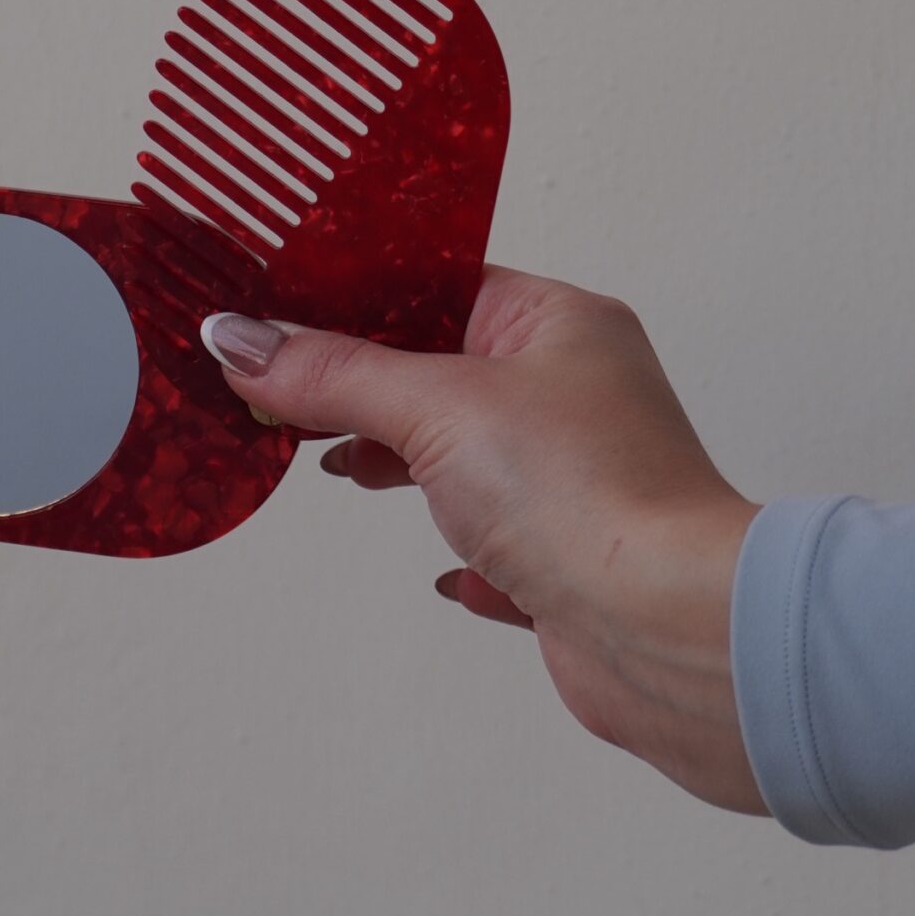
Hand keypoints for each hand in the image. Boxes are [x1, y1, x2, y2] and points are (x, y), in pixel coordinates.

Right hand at [202, 270, 767, 817]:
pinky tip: (443, 571)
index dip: (351, 297)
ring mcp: (575, 480)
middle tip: (274, 390)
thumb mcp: (436, 408)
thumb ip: (334, 374)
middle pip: (442, 369)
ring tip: (329, 462)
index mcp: (561, 325)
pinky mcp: (571, 563)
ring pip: (464, 456)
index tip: (270, 310)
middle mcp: (575, 393)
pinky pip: (501, 545)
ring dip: (398, 461)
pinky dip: (462, 552)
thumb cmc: (591, 496)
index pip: (438, 284)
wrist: (671, 631)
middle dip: (361, 384)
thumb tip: (243, 340)